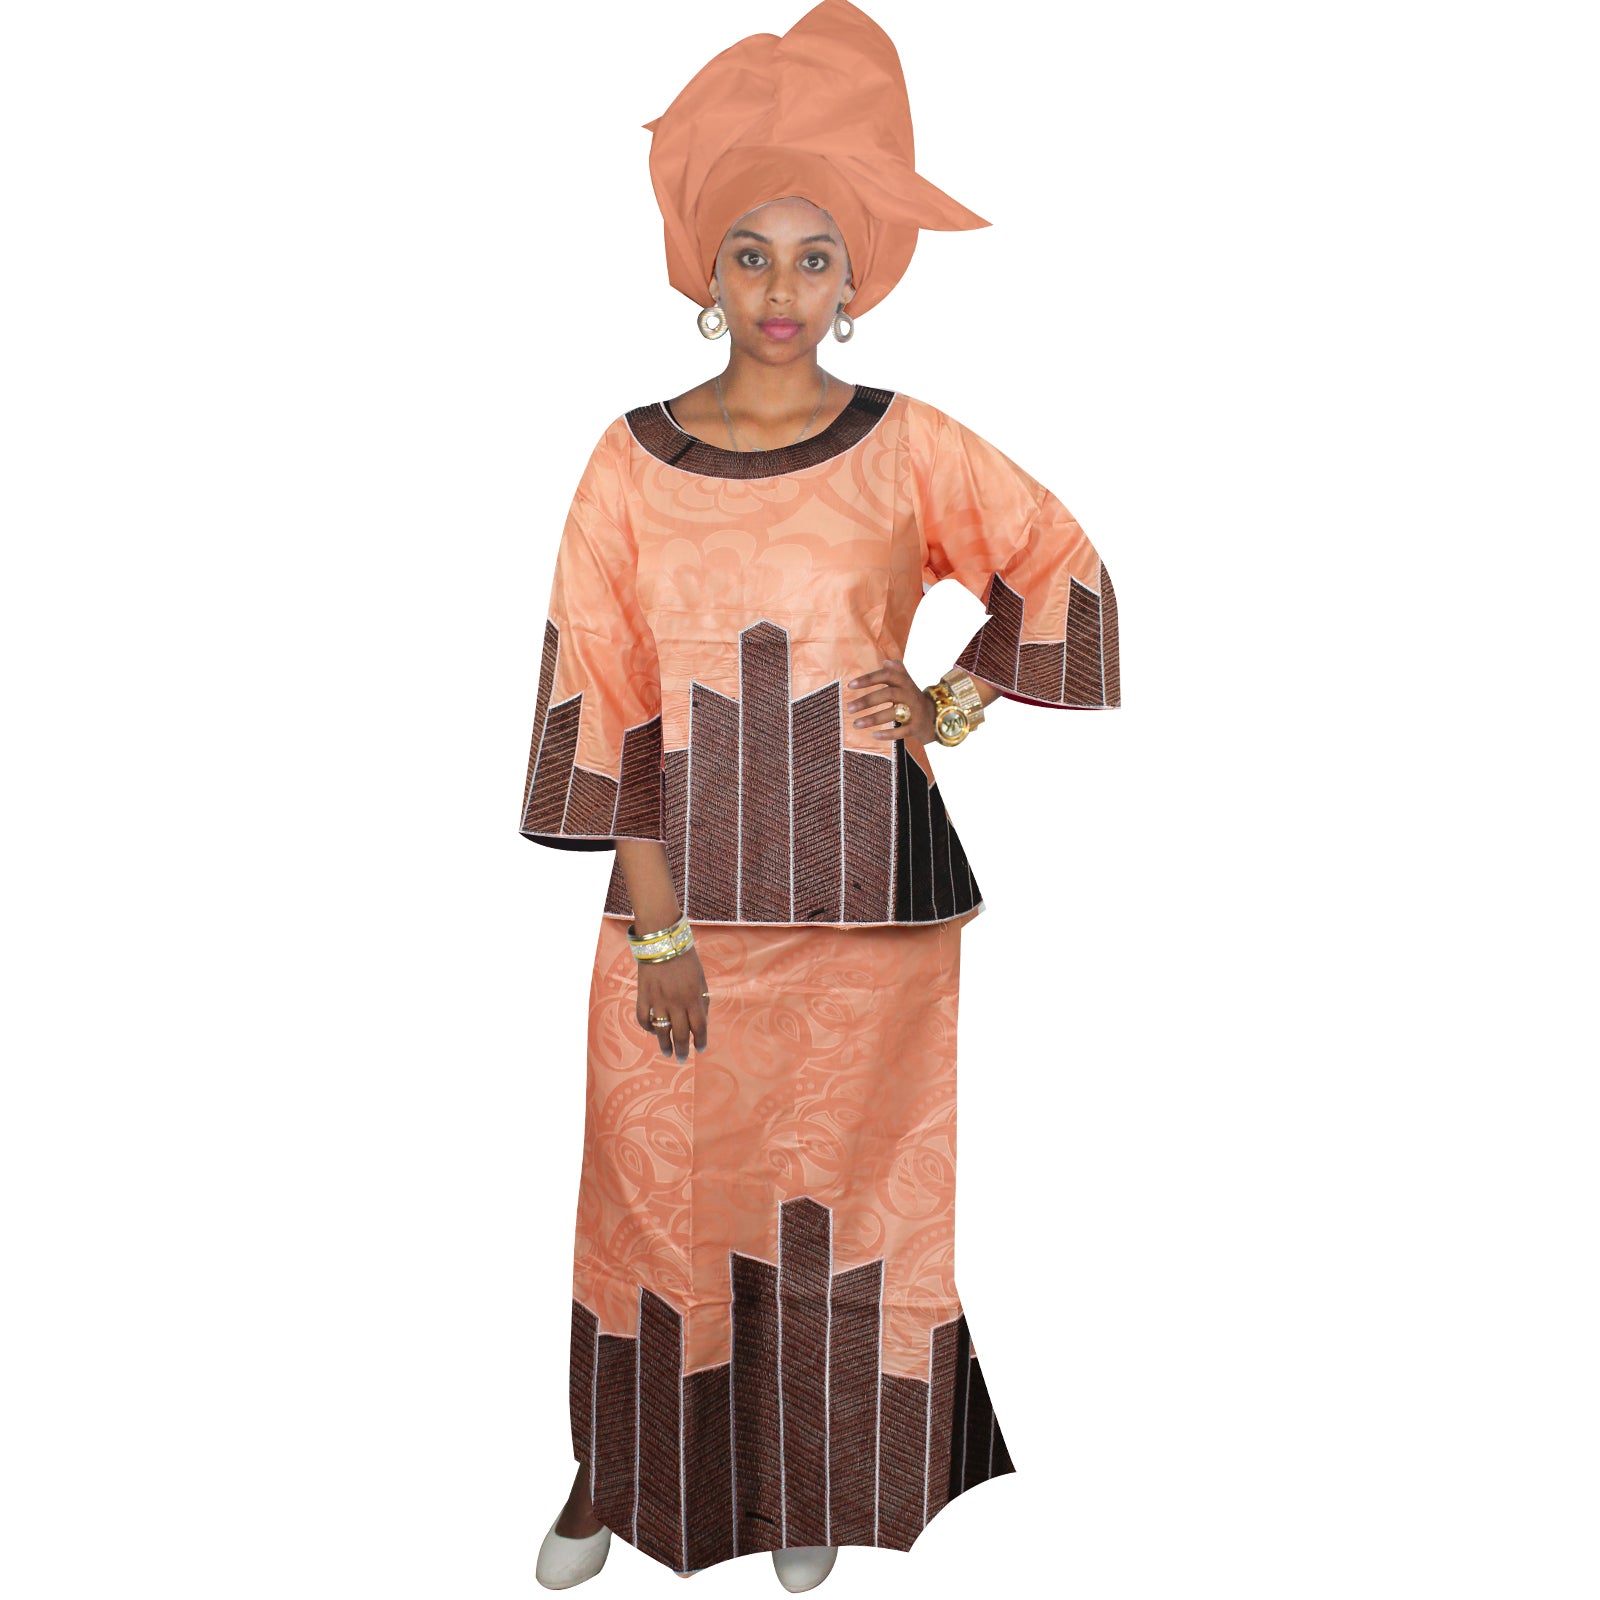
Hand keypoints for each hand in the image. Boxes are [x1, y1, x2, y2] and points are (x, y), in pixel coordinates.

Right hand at [635, 945, 710, 1060]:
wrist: (663, 942)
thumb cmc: (686, 959)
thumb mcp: (701, 979)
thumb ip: (702, 1000)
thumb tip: (702, 1019)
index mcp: (694, 998)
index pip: (699, 1027)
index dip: (700, 1041)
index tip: (700, 1049)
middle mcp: (676, 1003)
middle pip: (680, 1034)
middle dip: (682, 1050)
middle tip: (681, 1059)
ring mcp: (658, 1001)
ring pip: (661, 1031)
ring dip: (664, 1045)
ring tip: (666, 1053)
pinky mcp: (643, 996)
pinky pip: (643, 1018)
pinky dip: (647, 1027)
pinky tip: (652, 1031)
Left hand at [845, 659, 934, 742]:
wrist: (936, 716)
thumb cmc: (913, 698)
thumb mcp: (907, 683)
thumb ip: (897, 671)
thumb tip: (886, 662)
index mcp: (904, 682)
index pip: (886, 676)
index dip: (868, 679)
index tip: (850, 686)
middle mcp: (909, 695)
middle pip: (888, 694)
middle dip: (867, 701)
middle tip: (849, 708)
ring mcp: (914, 711)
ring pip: (893, 714)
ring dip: (873, 719)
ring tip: (855, 724)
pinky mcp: (916, 727)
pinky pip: (902, 731)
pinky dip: (888, 734)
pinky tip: (874, 735)